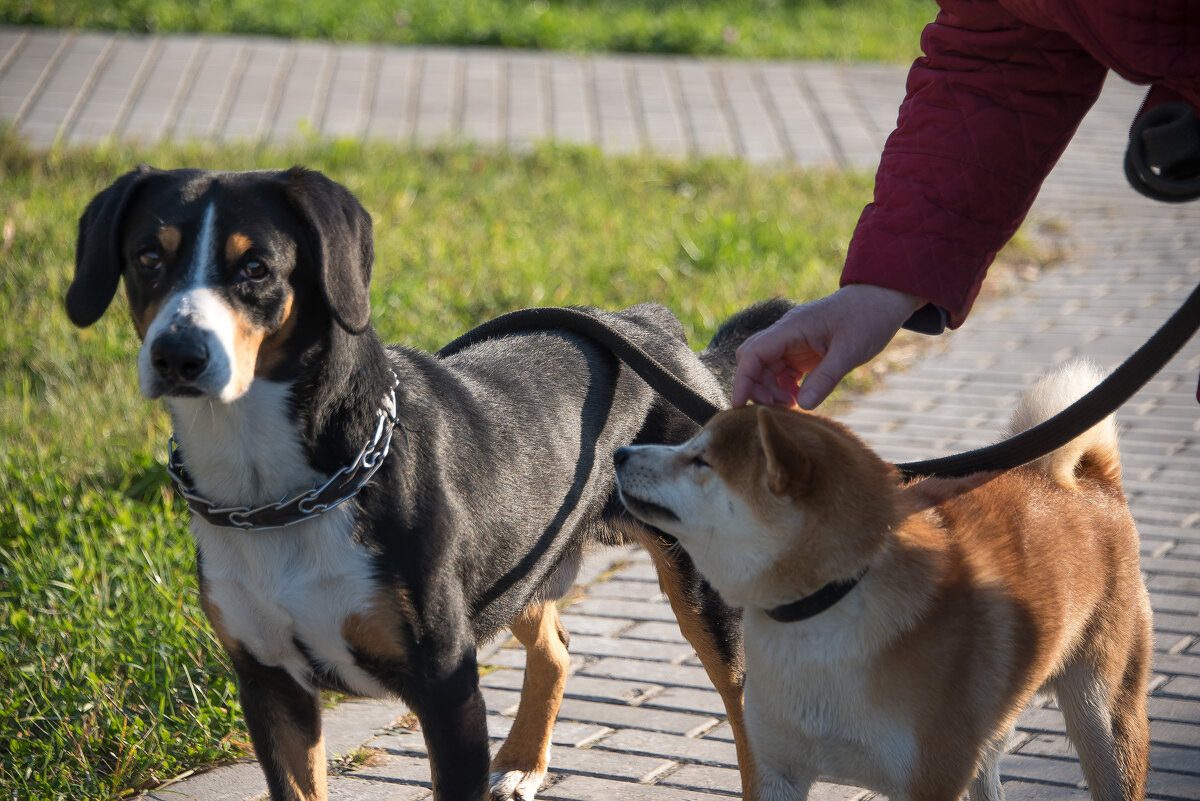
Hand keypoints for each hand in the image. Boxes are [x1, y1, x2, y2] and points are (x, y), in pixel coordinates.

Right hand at [732, 285, 925, 408]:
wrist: (882, 298)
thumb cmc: (868, 318)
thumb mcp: (850, 351)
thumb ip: (826, 378)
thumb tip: (802, 406)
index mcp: (791, 328)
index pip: (753, 354)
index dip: (743, 380)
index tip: (739, 406)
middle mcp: (786, 333)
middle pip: (752, 361)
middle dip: (756, 387)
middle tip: (779, 409)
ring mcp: (792, 341)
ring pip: (765, 368)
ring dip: (771, 390)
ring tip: (792, 406)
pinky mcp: (801, 350)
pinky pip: (781, 371)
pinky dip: (783, 387)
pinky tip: (798, 399)